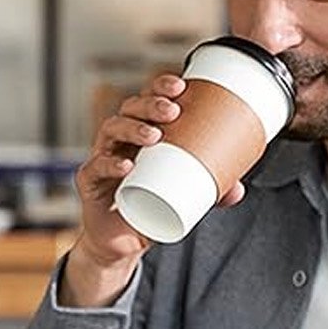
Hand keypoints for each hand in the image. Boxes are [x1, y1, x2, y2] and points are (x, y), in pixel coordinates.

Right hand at [62, 73, 247, 307]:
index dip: (160, 87)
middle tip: (172, 111)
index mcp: (140, 134)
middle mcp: (119, 141)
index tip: (181, 86)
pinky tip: (126, 166)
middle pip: (129, 108)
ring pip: (111, 130)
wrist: (120, 242)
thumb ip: (209, 192)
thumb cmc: (148, 207)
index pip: (147, 100)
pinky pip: (94, 168)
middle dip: (150, 104)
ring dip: (132, 127)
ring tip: (154, 135)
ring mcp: (101, 158)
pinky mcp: (89, 183)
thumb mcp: (183, 198)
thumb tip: (239, 189)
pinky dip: (109, 164)